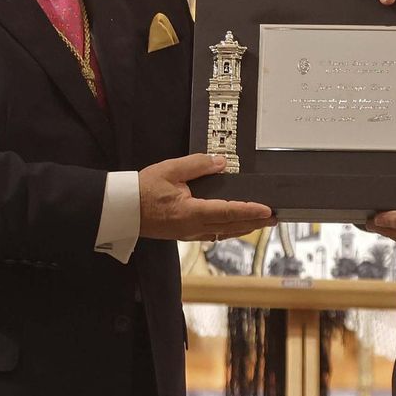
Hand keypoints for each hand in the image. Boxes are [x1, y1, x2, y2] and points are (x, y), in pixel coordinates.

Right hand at [138, 153, 275, 240]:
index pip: (228, 212)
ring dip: (244, 228)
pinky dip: (228, 230)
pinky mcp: (184, 233)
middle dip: (255, 223)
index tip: (267, 211)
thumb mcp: (170, 169)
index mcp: (191, 212)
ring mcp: (189, 233)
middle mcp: (193, 227)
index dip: (250, 212)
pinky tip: (234, 226)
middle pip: (231, 227)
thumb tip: (221, 162)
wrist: (122, 209)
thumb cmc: (142, 189)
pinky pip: (213, 233)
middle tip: (274, 218)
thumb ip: (198, 165)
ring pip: (223, 233)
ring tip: (260, 223)